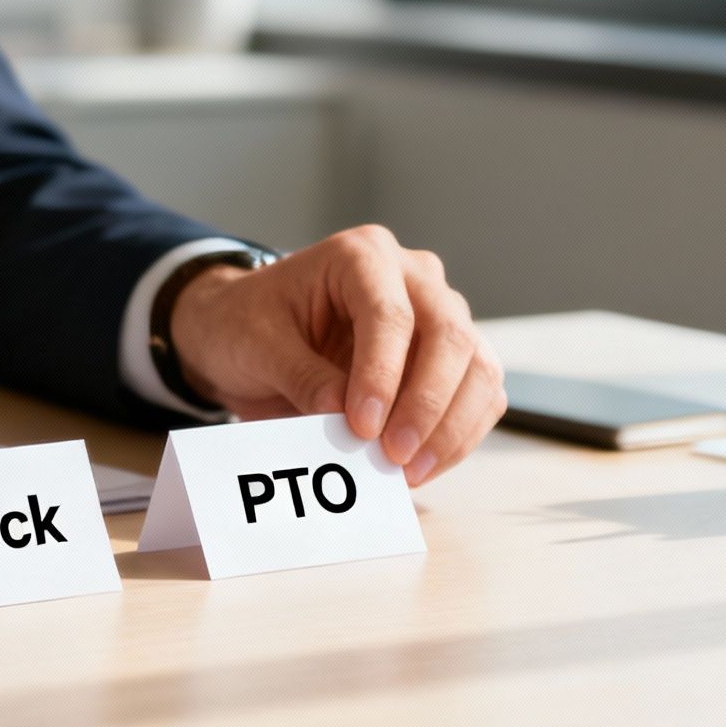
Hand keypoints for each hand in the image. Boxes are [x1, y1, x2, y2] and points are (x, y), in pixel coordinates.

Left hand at [170, 226, 506, 485]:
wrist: (246, 328)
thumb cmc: (249, 323)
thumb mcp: (258, 344)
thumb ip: (302, 377)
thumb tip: (345, 418)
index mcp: (361, 255)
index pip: (391, 315)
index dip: (383, 376)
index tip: (362, 427)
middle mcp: (413, 276)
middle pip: (450, 336)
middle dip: (427, 405)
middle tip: (393, 456)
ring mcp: (438, 314)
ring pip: (478, 367)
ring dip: (451, 427)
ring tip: (408, 471)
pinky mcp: (450, 356)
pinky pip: (479, 395)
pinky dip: (459, 435)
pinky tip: (422, 466)